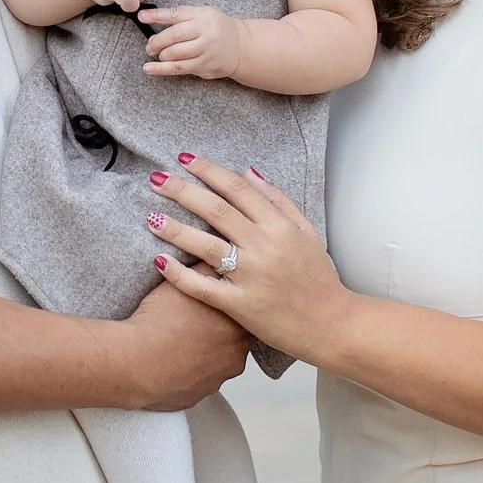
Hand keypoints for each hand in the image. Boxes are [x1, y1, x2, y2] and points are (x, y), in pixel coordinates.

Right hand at [120, 276, 250, 409]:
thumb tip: (217, 260)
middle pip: (236, 341)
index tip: (218, 306)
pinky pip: (200, 382)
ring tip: (182, 344)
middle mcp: (234, 354)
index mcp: (235, 324)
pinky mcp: (199, 396)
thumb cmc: (157, 320)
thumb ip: (207, 270)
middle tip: (198, 325)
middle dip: (222, 334)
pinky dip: (191, 373)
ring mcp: (218, 379)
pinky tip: (174, 362)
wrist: (135, 360)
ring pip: (220, 364)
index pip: (246, 314)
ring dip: (207, 355)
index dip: (231, 309)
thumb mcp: (185, 283)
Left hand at [138, 6, 241, 77]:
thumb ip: (183, 15)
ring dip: (161, 55)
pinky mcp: (204, 65)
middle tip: (150, 45)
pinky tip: (150, 69)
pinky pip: (178, 68)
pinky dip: (161, 69)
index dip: (156, 15)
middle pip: (174, 36)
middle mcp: (204, 32)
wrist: (242, 46)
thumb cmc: (217, 28)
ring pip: (175, 54)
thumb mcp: (204, 14)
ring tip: (156, 54)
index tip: (141, 16)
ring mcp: (205, 50)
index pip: (176, 14)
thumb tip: (153, 17)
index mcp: (202, 15)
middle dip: (157, 41)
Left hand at [146, 154, 354, 359]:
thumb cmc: (318, 278)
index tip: (184, 159)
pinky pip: (204, 288)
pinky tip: (159, 261)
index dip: (208, 170)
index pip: (237, 188)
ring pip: (206, 246)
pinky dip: (180, 275)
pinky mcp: (240, 306)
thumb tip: (248, 172)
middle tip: (156, 179)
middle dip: (183, 191)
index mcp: (280, 226)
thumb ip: (278, 201)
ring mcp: (251, 277)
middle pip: (216, 210)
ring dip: (175, 229)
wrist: (332, 324)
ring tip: (150, 216)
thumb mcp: (306, 232)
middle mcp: (264, 246)